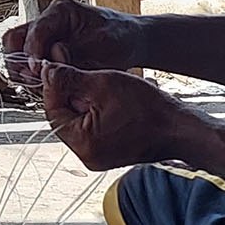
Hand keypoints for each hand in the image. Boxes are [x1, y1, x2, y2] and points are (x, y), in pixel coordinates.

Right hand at [2, 0, 148, 84]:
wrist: (130, 42)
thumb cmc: (120, 38)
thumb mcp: (102, 46)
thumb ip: (75, 54)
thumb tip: (49, 63)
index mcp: (61, 10)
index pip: (36, 30)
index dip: (32, 51)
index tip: (37, 70)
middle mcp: (48, 21)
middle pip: (15, 40)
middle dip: (19, 62)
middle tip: (33, 80)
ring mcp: (45, 37)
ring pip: (17, 54)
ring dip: (24, 72)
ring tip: (41, 85)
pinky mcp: (46, 52)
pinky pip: (28, 65)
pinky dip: (34, 77)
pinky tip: (47, 86)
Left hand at [40, 62, 195, 170]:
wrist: (178, 129)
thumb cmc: (148, 108)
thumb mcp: (103, 84)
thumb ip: (70, 79)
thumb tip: (46, 72)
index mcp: (82, 143)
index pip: (52, 110)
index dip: (53, 86)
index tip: (55, 67)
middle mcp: (85, 156)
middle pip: (63, 118)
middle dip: (68, 94)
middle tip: (77, 73)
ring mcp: (96, 158)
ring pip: (76, 122)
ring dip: (81, 102)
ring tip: (96, 85)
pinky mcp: (106, 155)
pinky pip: (90, 130)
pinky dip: (93, 113)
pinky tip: (105, 100)